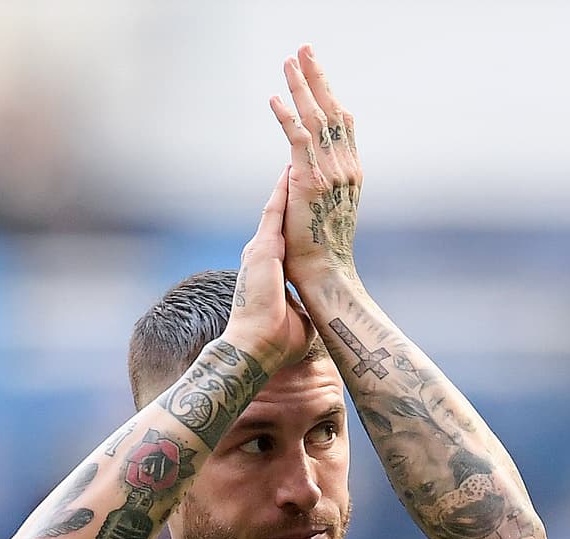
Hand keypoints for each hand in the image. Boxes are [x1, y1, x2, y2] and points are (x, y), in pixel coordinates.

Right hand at [223, 165, 314, 372]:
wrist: (256, 346)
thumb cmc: (276, 340)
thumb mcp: (295, 318)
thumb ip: (300, 305)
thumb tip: (314, 308)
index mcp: (267, 272)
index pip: (281, 238)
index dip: (290, 218)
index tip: (300, 202)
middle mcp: (260, 256)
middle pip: (276, 218)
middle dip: (285, 194)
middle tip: (295, 168)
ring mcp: (258, 251)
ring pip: (274, 210)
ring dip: (283, 186)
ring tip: (292, 162)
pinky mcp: (262, 250)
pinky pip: (273, 214)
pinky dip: (280, 192)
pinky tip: (288, 172)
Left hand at [270, 44, 361, 285]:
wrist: (326, 275)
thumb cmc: (321, 252)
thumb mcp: (326, 210)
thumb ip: (319, 183)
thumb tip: (301, 169)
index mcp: (351, 172)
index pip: (343, 124)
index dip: (330, 94)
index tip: (318, 71)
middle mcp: (346, 167)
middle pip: (332, 110)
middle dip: (318, 77)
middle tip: (305, 49)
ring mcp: (330, 172)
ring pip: (316, 117)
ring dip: (301, 86)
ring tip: (290, 60)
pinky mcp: (309, 181)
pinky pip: (297, 140)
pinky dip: (286, 116)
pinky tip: (275, 98)